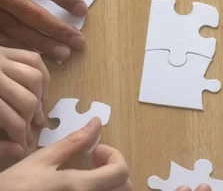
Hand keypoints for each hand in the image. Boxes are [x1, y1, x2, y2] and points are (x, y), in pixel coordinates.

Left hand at [0, 48, 49, 156]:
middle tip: (31, 131)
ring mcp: (0, 59)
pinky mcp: (3, 50)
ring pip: (34, 78)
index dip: (21, 137)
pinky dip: (42, 73)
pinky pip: (32, 59)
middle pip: (27, 101)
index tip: (24, 146)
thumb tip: (19, 149)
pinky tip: (40, 88)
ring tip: (36, 110)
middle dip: (32, 120)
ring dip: (40, 97)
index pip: (14, 122)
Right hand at [0, 118, 130, 190]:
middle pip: (124, 189)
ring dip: (111, 184)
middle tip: (95, 162)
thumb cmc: (14, 187)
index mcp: (80, 187)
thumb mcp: (41, 161)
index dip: (115, 156)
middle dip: (116, 170)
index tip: (95, 152)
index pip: (121, 172)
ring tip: (91, 175)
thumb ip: (73, 143)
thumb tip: (96, 123)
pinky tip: (83, 187)